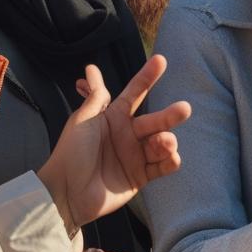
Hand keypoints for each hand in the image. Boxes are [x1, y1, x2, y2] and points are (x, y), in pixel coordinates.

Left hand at [37, 55, 191, 234]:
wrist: (66, 192)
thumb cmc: (70, 153)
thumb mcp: (82, 121)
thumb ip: (95, 98)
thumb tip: (92, 70)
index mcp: (114, 118)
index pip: (135, 93)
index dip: (147, 77)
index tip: (161, 60)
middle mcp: (128, 134)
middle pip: (154, 120)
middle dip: (170, 115)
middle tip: (184, 108)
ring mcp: (135, 156)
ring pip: (160, 144)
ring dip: (167, 141)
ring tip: (166, 142)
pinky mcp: (139, 176)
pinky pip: (161, 167)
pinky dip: (170, 162)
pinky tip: (172, 158)